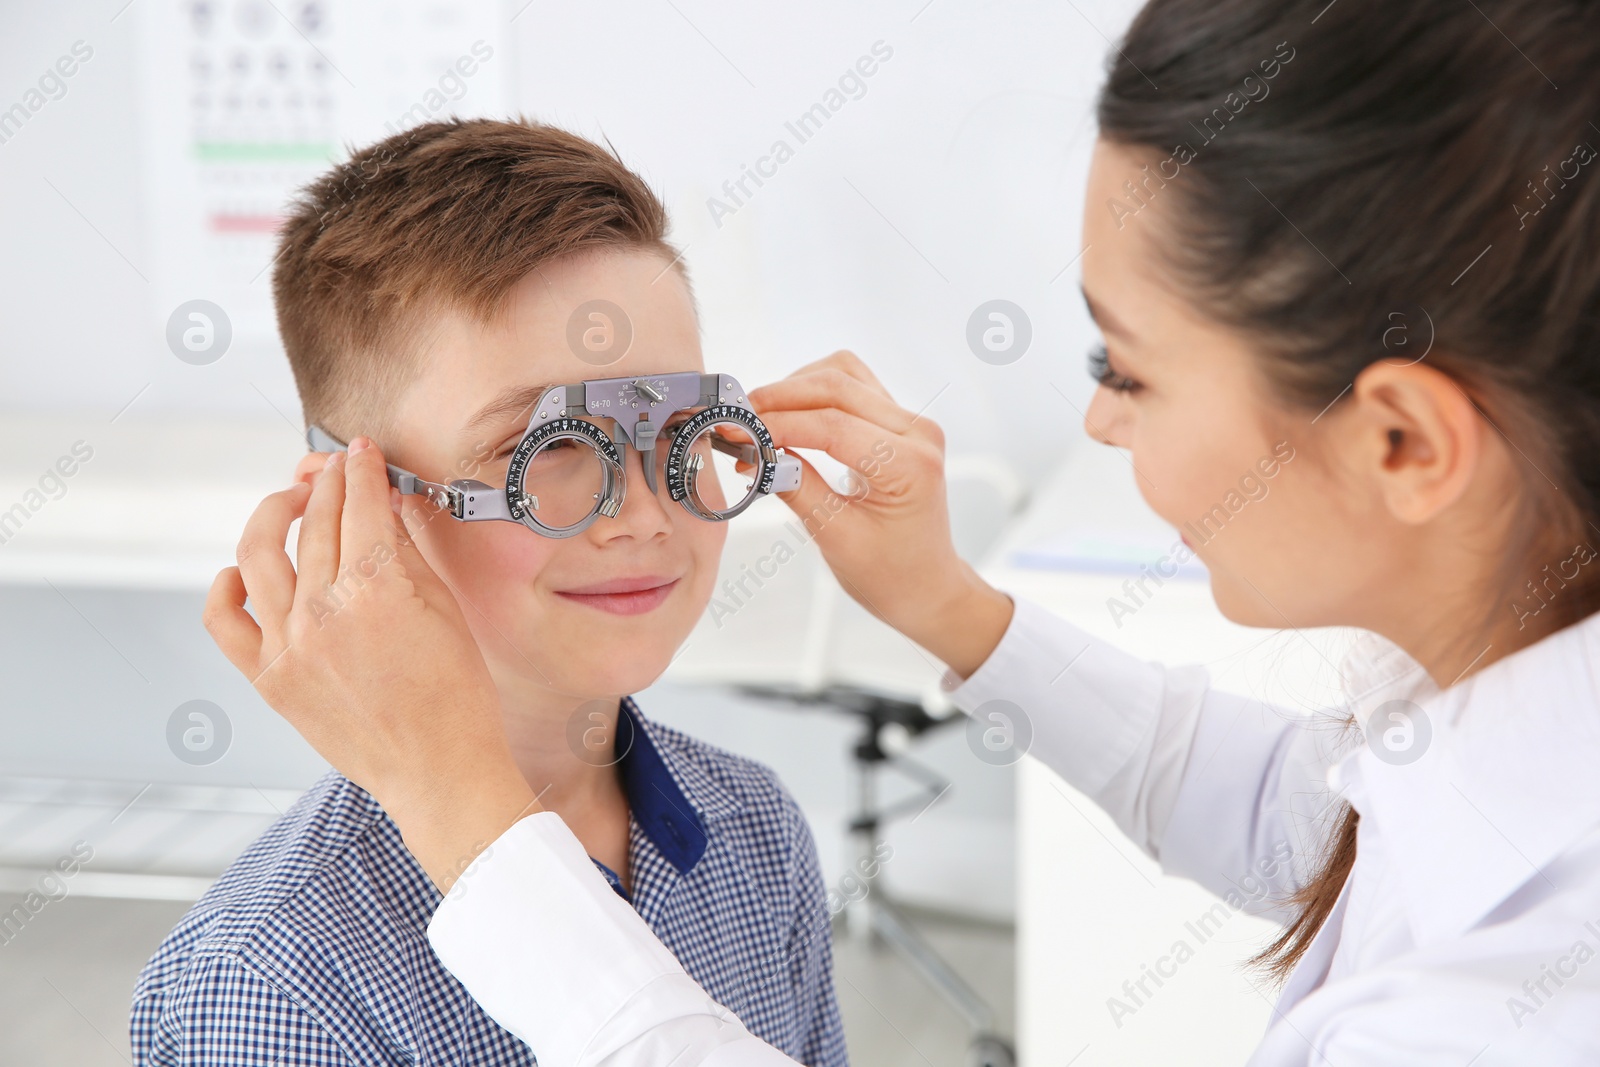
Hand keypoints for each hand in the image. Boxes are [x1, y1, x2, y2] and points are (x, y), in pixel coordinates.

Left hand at [203, 437, 538, 890]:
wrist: (439, 770)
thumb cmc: (457, 698)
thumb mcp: (445, 609)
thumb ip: (406, 551)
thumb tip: (385, 505)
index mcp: (375, 590)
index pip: (359, 506)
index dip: (362, 470)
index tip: (362, 452)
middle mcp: (321, 612)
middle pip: (315, 523)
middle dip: (327, 483)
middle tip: (337, 468)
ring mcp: (287, 646)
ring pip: (260, 554)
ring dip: (275, 514)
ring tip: (292, 503)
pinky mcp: (267, 677)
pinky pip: (224, 619)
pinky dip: (226, 586)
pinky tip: (241, 571)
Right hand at [747, 351, 1012, 678]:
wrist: (925, 585)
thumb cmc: (889, 574)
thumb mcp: (835, 537)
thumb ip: (797, 486)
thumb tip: (755, 451)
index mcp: (910, 465)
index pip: (832, 426)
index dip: (778, 425)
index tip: (735, 434)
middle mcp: (918, 432)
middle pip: (837, 386)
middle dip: (779, 398)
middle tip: (737, 422)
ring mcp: (911, 422)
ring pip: (843, 374)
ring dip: (794, 388)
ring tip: (758, 420)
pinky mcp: (898, 421)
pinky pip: (851, 385)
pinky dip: (812, 392)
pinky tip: (786, 417)